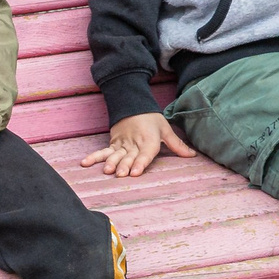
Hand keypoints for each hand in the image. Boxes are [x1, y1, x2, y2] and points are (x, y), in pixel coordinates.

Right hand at [79, 112, 197, 178]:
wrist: (133, 104)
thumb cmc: (151, 119)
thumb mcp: (165, 129)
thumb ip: (177, 145)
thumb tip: (193, 156)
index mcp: (149, 140)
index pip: (144, 153)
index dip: (140, 163)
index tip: (135, 172)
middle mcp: (134, 143)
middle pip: (128, 156)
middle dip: (124, 165)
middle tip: (120, 174)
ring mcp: (122, 144)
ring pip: (115, 154)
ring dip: (111, 162)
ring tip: (107, 171)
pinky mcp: (113, 143)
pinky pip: (103, 151)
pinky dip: (94, 157)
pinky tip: (85, 163)